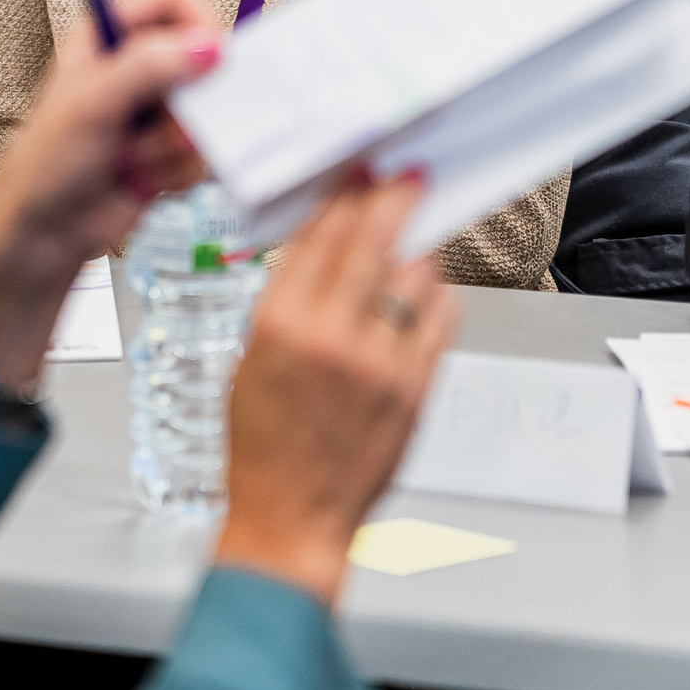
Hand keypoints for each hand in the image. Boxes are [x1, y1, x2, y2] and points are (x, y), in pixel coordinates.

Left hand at [0, 0, 219, 386]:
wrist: (44, 234)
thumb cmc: (47, 164)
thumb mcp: (92, 104)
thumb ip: (148, 67)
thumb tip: (206, 46)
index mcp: (109, 34)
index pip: (177, 0)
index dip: (201, 24)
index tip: (212, 59)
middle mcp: (137, 66)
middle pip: (204, 59)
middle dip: (188, 103)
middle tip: (161, 124)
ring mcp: (155, 110)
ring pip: (207, 112)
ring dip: (174, 145)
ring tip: (131, 159)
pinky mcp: (170, 150)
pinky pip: (204, 151)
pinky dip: (177, 171)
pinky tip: (141, 180)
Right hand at [213, 174, 457, 608]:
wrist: (291, 517)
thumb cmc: (262, 447)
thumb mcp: (249, 358)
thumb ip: (287, 299)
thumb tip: (324, 242)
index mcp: (278, 324)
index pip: (319, 233)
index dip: (343, 192)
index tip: (356, 171)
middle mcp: (332, 338)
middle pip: (373, 240)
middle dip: (391, 197)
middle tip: (403, 176)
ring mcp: (380, 364)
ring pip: (415, 274)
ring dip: (414, 248)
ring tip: (408, 241)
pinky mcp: (417, 390)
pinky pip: (441, 319)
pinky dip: (435, 295)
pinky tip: (425, 290)